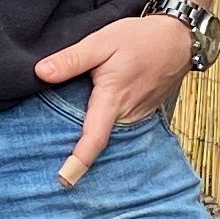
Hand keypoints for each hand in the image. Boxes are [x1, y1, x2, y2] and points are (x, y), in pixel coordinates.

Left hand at [33, 16, 191, 185]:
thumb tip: (41, 72)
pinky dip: (106, 119)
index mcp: (113, 98)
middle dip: (78, 143)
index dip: (79, 160)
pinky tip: (99, 106)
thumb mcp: (102, 41)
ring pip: (108, 129)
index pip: (95, 137)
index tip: (65, 179)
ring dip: (93, 127)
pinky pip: (119, 122)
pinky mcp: (143, 113)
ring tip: (75, 121)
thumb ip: (72, 59)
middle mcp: (127, 114)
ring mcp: (138, 116)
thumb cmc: (140, 38)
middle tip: (53, 147)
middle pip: (97, 136)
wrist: (178, 39)